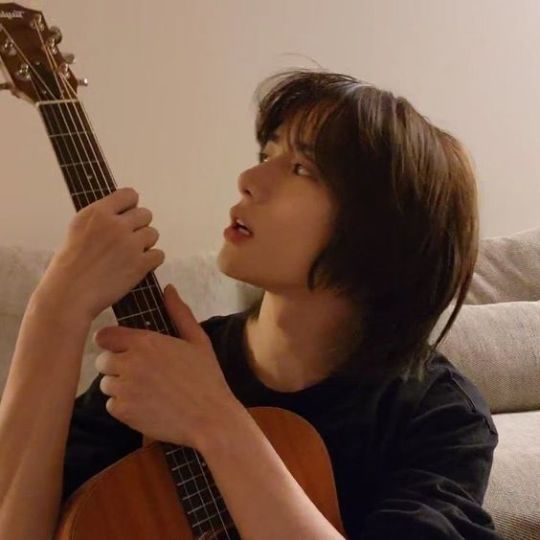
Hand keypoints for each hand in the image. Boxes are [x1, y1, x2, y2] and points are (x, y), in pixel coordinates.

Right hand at [35, 187, 164, 320]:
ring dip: (145, 244)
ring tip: (129, 256)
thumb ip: (100, 218)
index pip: (129, 194)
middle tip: (126, 242)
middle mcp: (116, 225)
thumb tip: (122, 212)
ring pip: (153, 234)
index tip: (126, 218)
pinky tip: (138, 267)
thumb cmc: (69, 266)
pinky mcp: (140, 264)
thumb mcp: (77, 230)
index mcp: (98, 213)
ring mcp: (130, 244)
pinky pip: (159, 255)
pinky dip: (151, 261)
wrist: (69, 296)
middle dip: (138, 227)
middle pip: (146, 214)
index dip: (130, 207)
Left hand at [93, 283, 243, 448]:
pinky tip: (147, 406)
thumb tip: (169, 288)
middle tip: (139, 374)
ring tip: (146, 391)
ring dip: (120, 387)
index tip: (123, 349)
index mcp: (146, 342)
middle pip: (102, 361)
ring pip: (105, 384)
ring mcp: (125, 388)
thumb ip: (180, 313)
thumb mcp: (198, 341)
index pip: (104, 336)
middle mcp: (131, 362)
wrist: (211, 418)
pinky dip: (124, 407)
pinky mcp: (124, 412)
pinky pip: (111, 405)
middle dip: (116, 366)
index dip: (111, 342)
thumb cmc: (207, 378)